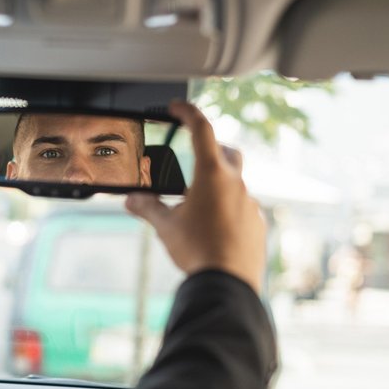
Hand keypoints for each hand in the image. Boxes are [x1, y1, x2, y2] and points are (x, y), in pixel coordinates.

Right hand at [125, 101, 265, 293]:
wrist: (228, 282)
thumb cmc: (197, 249)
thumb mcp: (165, 226)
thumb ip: (147, 208)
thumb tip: (131, 200)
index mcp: (212, 175)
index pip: (201, 129)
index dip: (187, 112)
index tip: (176, 107)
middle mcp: (236, 183)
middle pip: (228, 151)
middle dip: (212, 147)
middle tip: (195, 153)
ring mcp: (250, 203)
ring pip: (235, 182)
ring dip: (218, 183)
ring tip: (197, 201)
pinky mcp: (257, 223)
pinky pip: (242, 207)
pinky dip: (228, 208)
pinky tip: (213, 226)